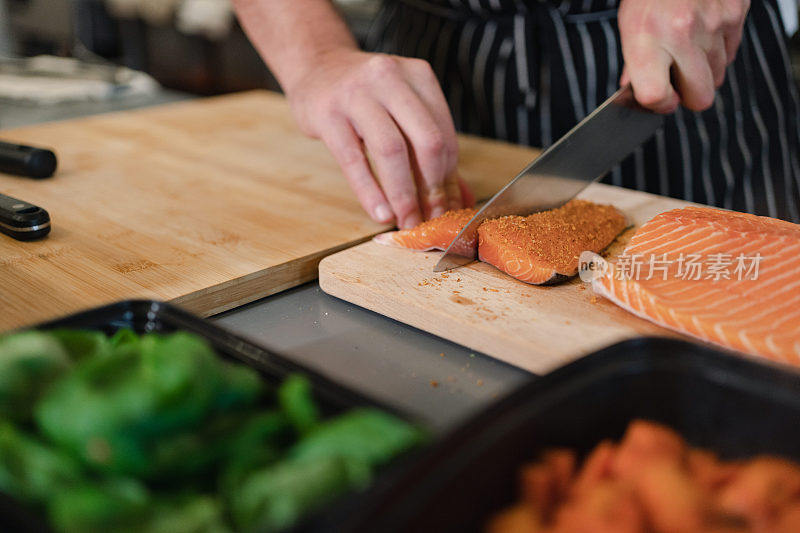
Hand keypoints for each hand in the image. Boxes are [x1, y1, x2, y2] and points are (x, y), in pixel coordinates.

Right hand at [285, 49, 473, 227]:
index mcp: (419, 76)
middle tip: (429, 219)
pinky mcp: (328, 113)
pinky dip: (370, 191)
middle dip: (432, 188)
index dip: (449, 178)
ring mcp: (357, 94)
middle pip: (427, 140)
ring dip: (403, 194)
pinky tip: (380, 213)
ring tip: (406, 220)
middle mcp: (391, 78)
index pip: (445, 135)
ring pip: (392, 150)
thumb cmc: (365, 95)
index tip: (446, 208)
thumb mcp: (401, 109)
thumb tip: (457, 199)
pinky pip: (353, 160)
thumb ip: (428, 151)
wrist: (316, 66)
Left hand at [619, 0, 749, 112]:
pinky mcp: (735, 13)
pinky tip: (702, 34)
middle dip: (689, 95)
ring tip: (687, 48)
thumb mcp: (630, 26)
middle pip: (700, 97)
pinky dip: (717, 51)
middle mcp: (681, 33)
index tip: (658, 98)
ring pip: (718, 76)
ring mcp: (713, 23)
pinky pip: (731, 53)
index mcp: (647, 38)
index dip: (659, 105)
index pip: (657, 97)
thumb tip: (640, 95)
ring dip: (703, 71)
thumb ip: (635, 65)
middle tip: (677, 80)